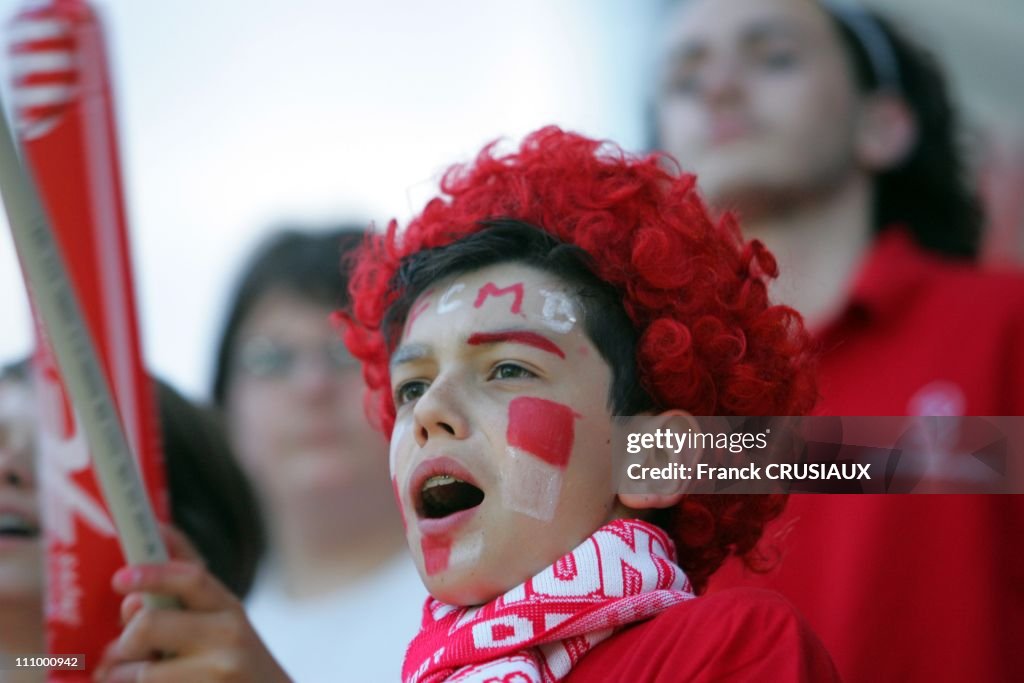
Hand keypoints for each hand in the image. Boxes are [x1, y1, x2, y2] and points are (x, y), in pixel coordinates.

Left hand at [94, 525, 290, 682]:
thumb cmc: (235, 662)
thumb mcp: (220, 623)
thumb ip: (180, 598)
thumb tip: (131, 595)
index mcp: (228, 607)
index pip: (191, 578)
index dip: (153, 573)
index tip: (120, 578)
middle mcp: (229, 635)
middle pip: (150, 624)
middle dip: (125, 641)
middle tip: (120, 652)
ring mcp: (220, 670)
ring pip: (143, 671)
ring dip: (124, 677)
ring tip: (133, 678)